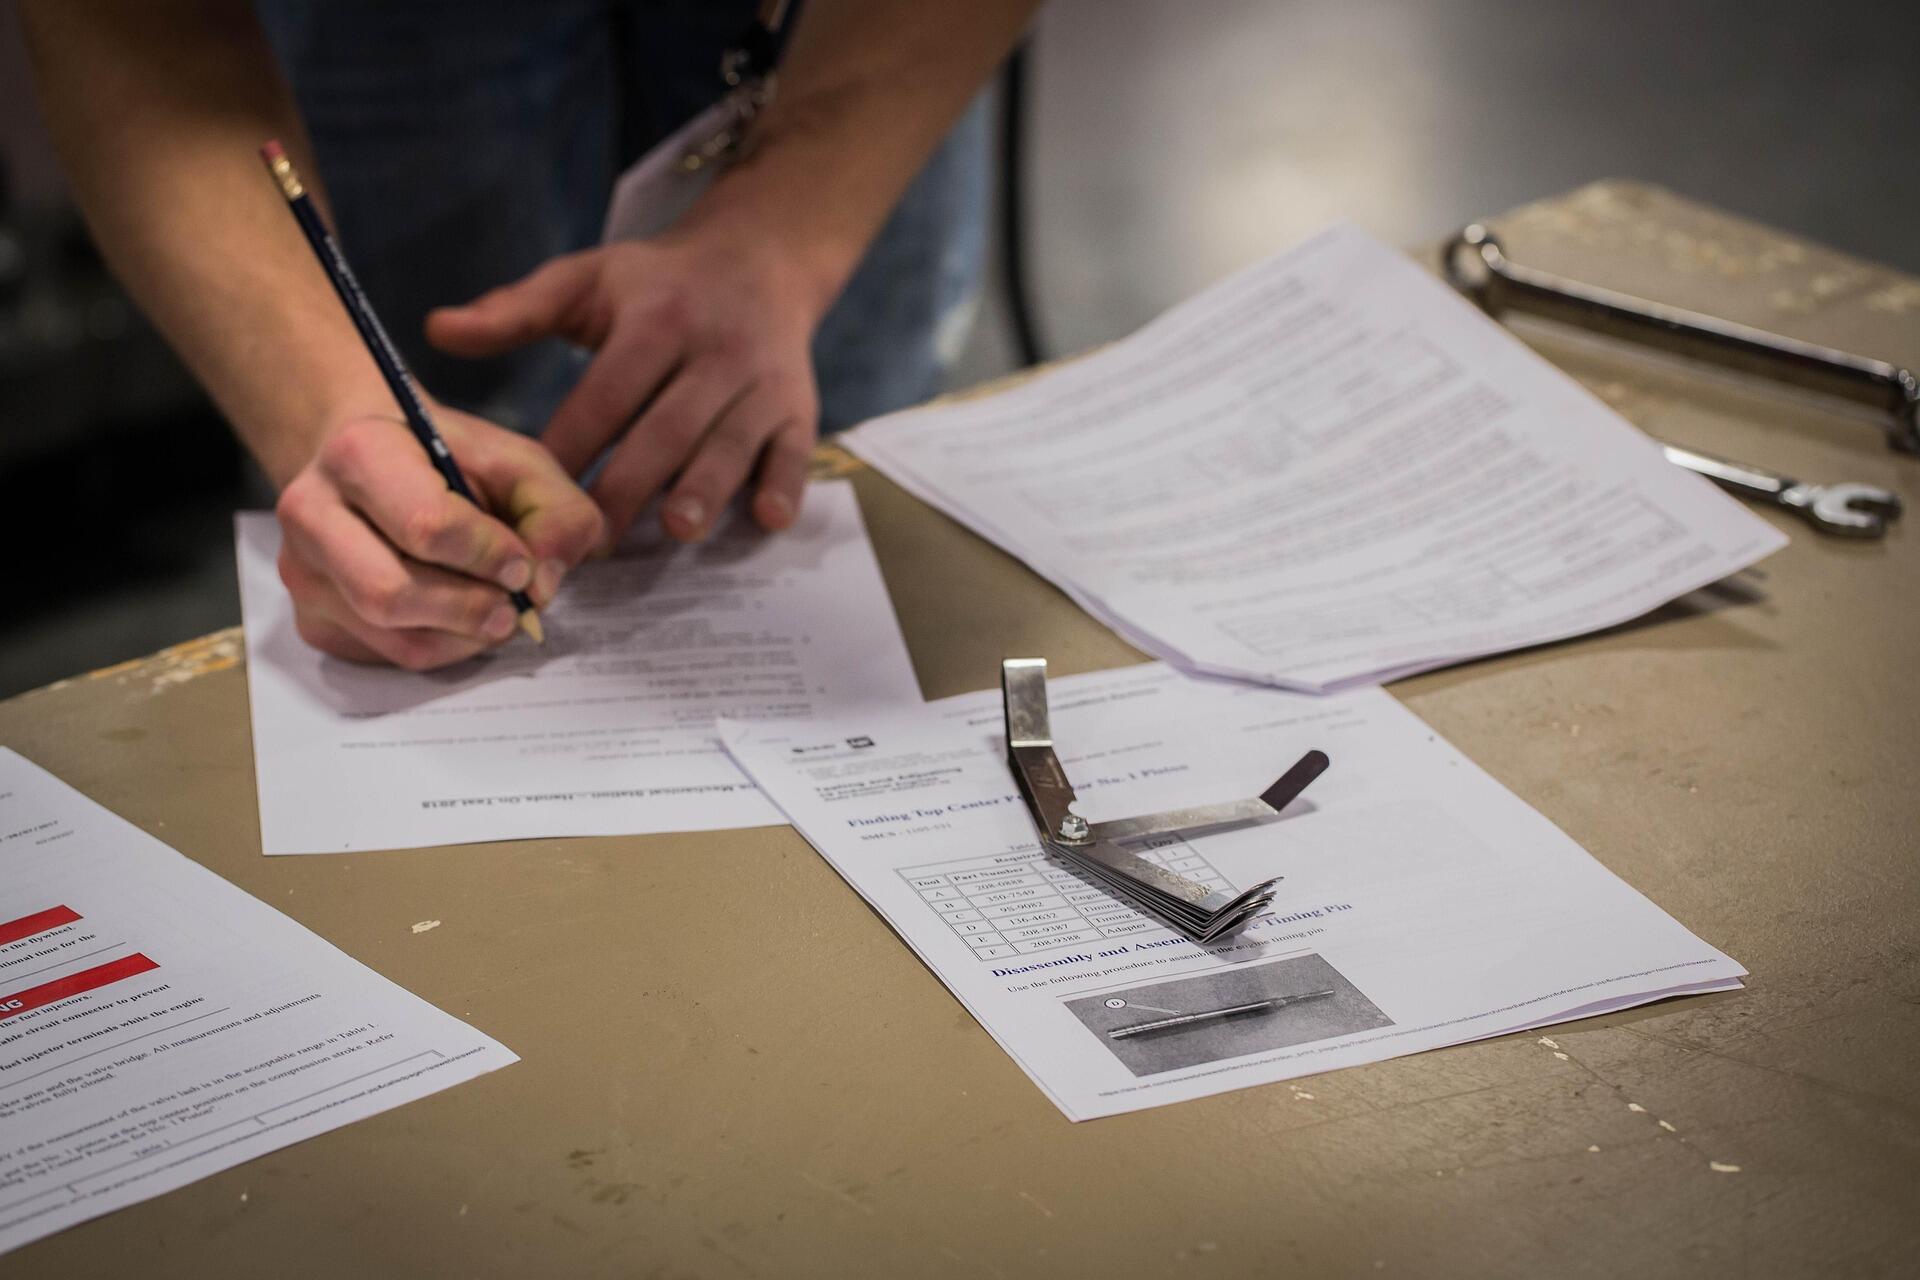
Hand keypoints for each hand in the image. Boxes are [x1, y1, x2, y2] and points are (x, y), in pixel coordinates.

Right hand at [275, 406, 605, 668]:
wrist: (375, 466)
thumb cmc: (450, 461)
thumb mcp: (520, 463)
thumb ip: (556, 512)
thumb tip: (542, 585)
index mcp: (359, 452)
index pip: (426, 526)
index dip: (489, 556)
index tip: (522, 564)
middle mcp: (311, 512)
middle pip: (392, 594)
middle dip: (471, 610)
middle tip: (514, 607)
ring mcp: (303, 572)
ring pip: (393, 639)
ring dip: (464, 638)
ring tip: (496, 612)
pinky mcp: (312, 620)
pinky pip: (387, 658)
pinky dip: (442, 649)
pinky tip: (459, 619)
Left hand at [424, 225, 822, 543]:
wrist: (762, 258)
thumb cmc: (659, 283)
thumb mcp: (588, 280)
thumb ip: (515, 310)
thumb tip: (437, 331)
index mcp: (655, 318)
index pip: (607, 390)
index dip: (571, 442)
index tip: (532, 494)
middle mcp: (713, 349)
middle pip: (667, 425)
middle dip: (630, 484)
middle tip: (589, 543)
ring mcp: (762, 381)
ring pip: (731, 442)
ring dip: (706, 488)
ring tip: (674, 531)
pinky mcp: (800, 407)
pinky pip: (795, 450)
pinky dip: (783, 485)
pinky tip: (766, 519)